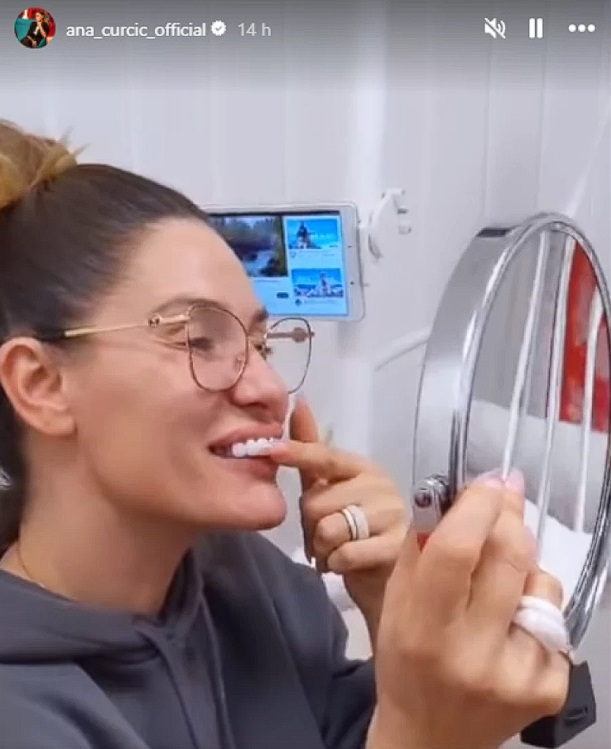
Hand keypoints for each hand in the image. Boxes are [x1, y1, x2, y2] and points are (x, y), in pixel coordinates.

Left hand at [269, 399, 408, 627]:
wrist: (388, 581)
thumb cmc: (354, 532)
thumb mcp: (330, 489)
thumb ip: (313, 451)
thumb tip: (298, 402)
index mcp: (362, 468)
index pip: (325, 457)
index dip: (297, 453)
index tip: (272, 450)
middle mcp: (380, 484)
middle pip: (315, 502)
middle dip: (310, 527)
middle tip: (325, 538)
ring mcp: (392, 515)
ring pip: (328, 529)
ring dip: (322, 549)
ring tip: (336, 552)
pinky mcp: (396, 548)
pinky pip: (343, 554)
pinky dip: (336, 565)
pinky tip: (347, 565)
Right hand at [367, 471, 569, 748]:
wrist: (432, 736)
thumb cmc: (406, 659)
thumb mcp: (397, 600)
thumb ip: (423, 546)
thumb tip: (462, 495)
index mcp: (425, 627)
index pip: (457, 550)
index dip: (478, 506)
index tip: (490, 481)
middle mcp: (473, 652)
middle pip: (509, 556)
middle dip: (508, 517)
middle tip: (503, 501)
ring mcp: (517, 673)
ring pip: (540, 582)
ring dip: (523, 568)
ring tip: (498, 588)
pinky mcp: (550, 687)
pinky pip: (553, 619)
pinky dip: (534, 609)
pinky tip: (511, 628)